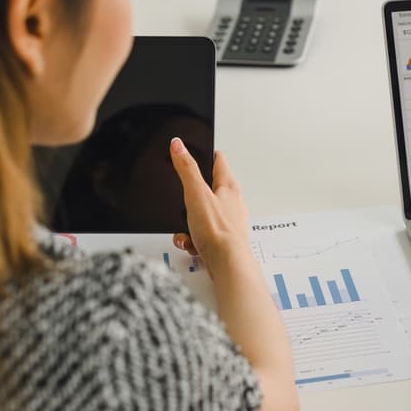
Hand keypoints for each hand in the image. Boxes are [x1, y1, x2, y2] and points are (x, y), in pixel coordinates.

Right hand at [169, 137, 252, 270]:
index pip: (219, 161)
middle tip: (183, 202)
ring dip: (188, 224)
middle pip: (209, 190)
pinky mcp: (222, 239)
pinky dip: (192, 239)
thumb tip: (179, 145)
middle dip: (190, 197)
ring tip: (186, 230)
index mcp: (228, 187)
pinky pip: (201, 235)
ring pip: (202, 215)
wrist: (228, 265)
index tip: (200, 151)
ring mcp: (228, 221)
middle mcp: (232, 203)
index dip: (207, 155)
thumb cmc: (218, 231)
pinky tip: (190, 243)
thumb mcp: (196, 194)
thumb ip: (186, 169)